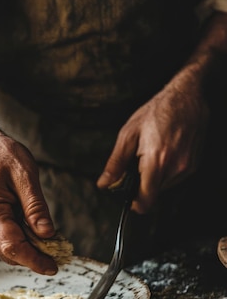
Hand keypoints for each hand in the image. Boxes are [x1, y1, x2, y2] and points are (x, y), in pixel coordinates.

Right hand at [0, 87, 57, 274]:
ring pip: (5, 251)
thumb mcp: (25, 175)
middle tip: (59, 250)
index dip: (35, 260)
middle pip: (9, 252)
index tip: (53, 268)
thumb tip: (47, 234)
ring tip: (45, 237)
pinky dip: (17, 241)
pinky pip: (0, 243)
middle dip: (35, 255)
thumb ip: (36, 207)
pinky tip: (29, 230)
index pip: (13, 246)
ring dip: (27, 249)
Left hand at [97, 67, 208, 212]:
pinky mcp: (194, 164)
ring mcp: (187, 167)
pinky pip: (176, 177)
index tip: (128, 198)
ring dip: (155, 176)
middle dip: (143, 183)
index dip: (134, 203)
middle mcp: (175, 167)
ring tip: (153, 152)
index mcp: (156, 160)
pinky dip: (167, 170)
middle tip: (138, 162)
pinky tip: (165, 150)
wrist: (186, 96)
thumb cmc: (156, 111)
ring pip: (164, 186)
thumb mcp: (128, 134)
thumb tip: (104, 184)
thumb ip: (116, 163)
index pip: (146, 199)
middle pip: (154, 193)